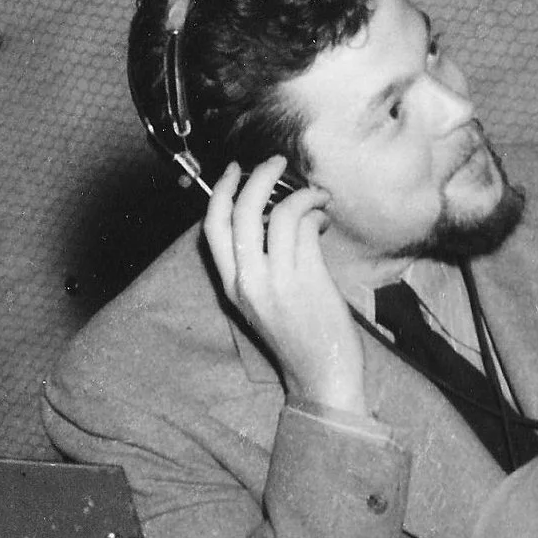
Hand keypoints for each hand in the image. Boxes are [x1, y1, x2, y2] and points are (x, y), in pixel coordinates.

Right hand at [202, 159, 367, 413]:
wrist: (321, 375)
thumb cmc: (298, 337)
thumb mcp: (262, 302)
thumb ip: (257, 264)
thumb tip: (267, 215)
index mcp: (232, 286)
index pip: (212, 227)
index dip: (220, 191)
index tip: (235, 169)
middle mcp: (248, 282)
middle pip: (241, 211)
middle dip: (260, 176)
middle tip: (278, 161)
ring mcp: (277, 281)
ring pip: (280, 213)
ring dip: (302, 194)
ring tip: (317, 196)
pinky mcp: (308, 280)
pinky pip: (307, 228)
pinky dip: (317, 213)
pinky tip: (325, 218)